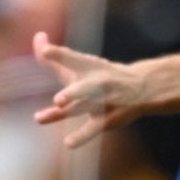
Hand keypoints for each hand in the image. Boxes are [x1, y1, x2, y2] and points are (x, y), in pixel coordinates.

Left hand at [33, 31, 146, 148]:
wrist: (142, 89)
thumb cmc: (100, 75)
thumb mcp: (81, 64)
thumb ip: (55, 56)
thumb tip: (37, 36)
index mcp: (90, 66)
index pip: (73, 59)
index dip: (59, 54)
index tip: (45, 49)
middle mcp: (98, 83)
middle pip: (84, 88)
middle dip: (72, 93)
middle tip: (58, 100)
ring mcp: (104, 102)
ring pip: (85, 109)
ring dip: (70, 112)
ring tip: (43, 116)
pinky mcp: (107, 120)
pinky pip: (93, 129)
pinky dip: (81, 137)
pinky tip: (68, 143)